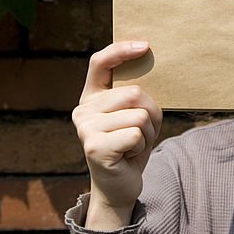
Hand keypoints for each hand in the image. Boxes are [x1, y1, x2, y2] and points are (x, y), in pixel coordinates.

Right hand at [72, 41, 161, 228]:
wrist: (119, 187)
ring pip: (139, 114)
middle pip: (135, 93)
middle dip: (151, 113)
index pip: (100, 62)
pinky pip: (136, 133)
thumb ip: (134, 94)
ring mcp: (86, 128)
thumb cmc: (130, 146)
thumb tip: (147, 63)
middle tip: (141, 133)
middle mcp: (83, 110)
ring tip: (133, 145)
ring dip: (148, 132)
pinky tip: (128, 156)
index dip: (121, 50)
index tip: (145, 46)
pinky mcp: (95, 147)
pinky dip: (142, 145)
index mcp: (91, 97)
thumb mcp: (134, 114)